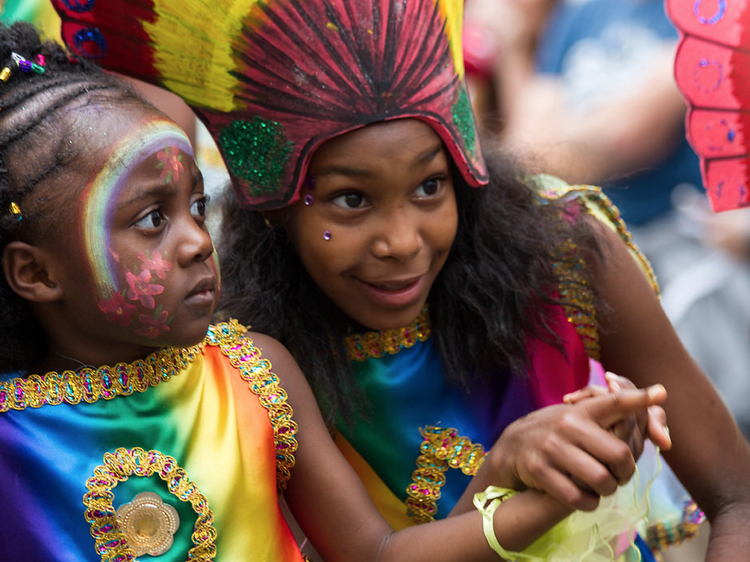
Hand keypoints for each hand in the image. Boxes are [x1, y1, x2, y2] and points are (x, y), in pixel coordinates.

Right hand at [486, 383, 666, 510]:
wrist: (513, 446)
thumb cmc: (558, 433)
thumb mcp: (579, 418)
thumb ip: (615, 418)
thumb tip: (660, 416)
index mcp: (581, 411)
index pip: (614, 402)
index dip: (638, 398)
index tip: (660, 393)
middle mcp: (567, 425)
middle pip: (619, 455)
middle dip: (627, 471)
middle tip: (621, 475)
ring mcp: (552, 448)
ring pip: (602, 481)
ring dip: (608, 490)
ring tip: (603, 486)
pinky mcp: (540, 470)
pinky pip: (579, 498)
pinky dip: (589, 502)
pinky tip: (586, 497)